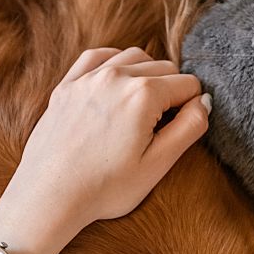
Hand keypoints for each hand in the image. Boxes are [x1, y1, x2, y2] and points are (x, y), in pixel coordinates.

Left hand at [0, 47, 211, 253]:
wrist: (49, 197)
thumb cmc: (105, 188)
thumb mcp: (158, 164)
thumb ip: (189, 128)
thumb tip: (204, 101)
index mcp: (143, 95)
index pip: (188, 84)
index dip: (192, 107)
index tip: (179, 130)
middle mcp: (116, 76)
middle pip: (164, 67)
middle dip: (172, 91)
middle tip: (163, 126)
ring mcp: (88, 78)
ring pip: (133, 57)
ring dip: (147, 75)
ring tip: (143, 108)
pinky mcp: (67, 86)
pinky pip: (99, 57)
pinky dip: (115, 63)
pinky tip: (118, 83)